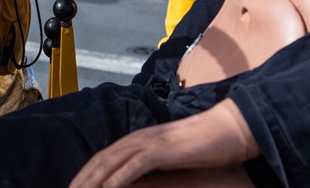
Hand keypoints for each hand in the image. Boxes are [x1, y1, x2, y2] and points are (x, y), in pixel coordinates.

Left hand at [69, 100, 258, 187]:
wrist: (228, 129)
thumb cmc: (203, 145)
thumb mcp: (171, 156)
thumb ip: (152, 164)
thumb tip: (138, 177)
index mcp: (139, 139)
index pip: (103, 158)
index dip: (86, 174)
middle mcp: (139, 138)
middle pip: (100, 160)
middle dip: (81, 179)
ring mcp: (150, 142)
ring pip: (111, 162)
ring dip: (92, 180)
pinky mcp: (163, 150)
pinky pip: (134, 166)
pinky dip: (117, 178)